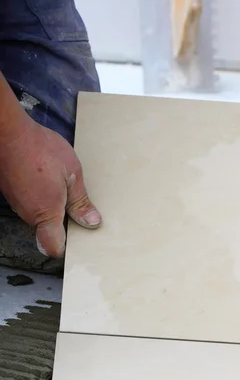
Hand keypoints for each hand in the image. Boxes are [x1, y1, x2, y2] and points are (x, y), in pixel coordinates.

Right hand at [0, 116, 100, 257]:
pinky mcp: (11, 192)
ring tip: (60, 184)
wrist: (7, 131)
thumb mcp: (72, 175)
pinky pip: (29, 201)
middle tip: (75, 202)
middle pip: (47, 230)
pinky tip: (46, 177)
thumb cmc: (40, 150)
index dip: (63, 248)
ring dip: (51, 205)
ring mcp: (17, 203)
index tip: (76, 236)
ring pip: (38, 214)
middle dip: (62, 221)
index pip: (52, 247)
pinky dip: (39, 194)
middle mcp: (28, 214)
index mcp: (46, 213)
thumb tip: (92, 222)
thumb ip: (80, 202)